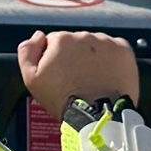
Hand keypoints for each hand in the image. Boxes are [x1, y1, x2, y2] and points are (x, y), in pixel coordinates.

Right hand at [17, 30, 138, 120]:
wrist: (97, 114)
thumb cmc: (64, 100)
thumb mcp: (31, 79)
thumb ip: (27, 51)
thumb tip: (37, 36)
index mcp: (61, 39)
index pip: (54, 41)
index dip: (54, 59)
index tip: (60, 74)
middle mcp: (84, 35)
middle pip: (75, 42)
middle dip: (74, 56)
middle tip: (76, 79)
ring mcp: (106, 42)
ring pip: (94, 44)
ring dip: (92, 56)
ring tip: (92, 79)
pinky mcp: (124, 50)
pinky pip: (114, 49)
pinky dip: (111, 59)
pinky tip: (106, 75)